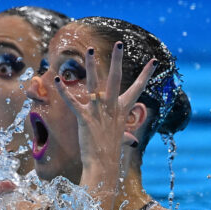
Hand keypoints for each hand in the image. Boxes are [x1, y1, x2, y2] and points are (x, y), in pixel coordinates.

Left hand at [54, 42, 155, 209]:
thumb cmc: (110, 152)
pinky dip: (63, 91)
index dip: (145, 75)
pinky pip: (72, 101)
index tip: (153, 61)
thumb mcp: (120, 139)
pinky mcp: (85, 117)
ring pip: (95, 82)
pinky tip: (57, 80)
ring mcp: (99, 111)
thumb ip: (125, 136)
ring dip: (91, 66)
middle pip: (116, 78)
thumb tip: (132, 141)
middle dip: (118, 60)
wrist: (103, 165)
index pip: (137, 89)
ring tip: (89, 50)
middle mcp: (112, 107)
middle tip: (120, 44)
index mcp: (122, 110)